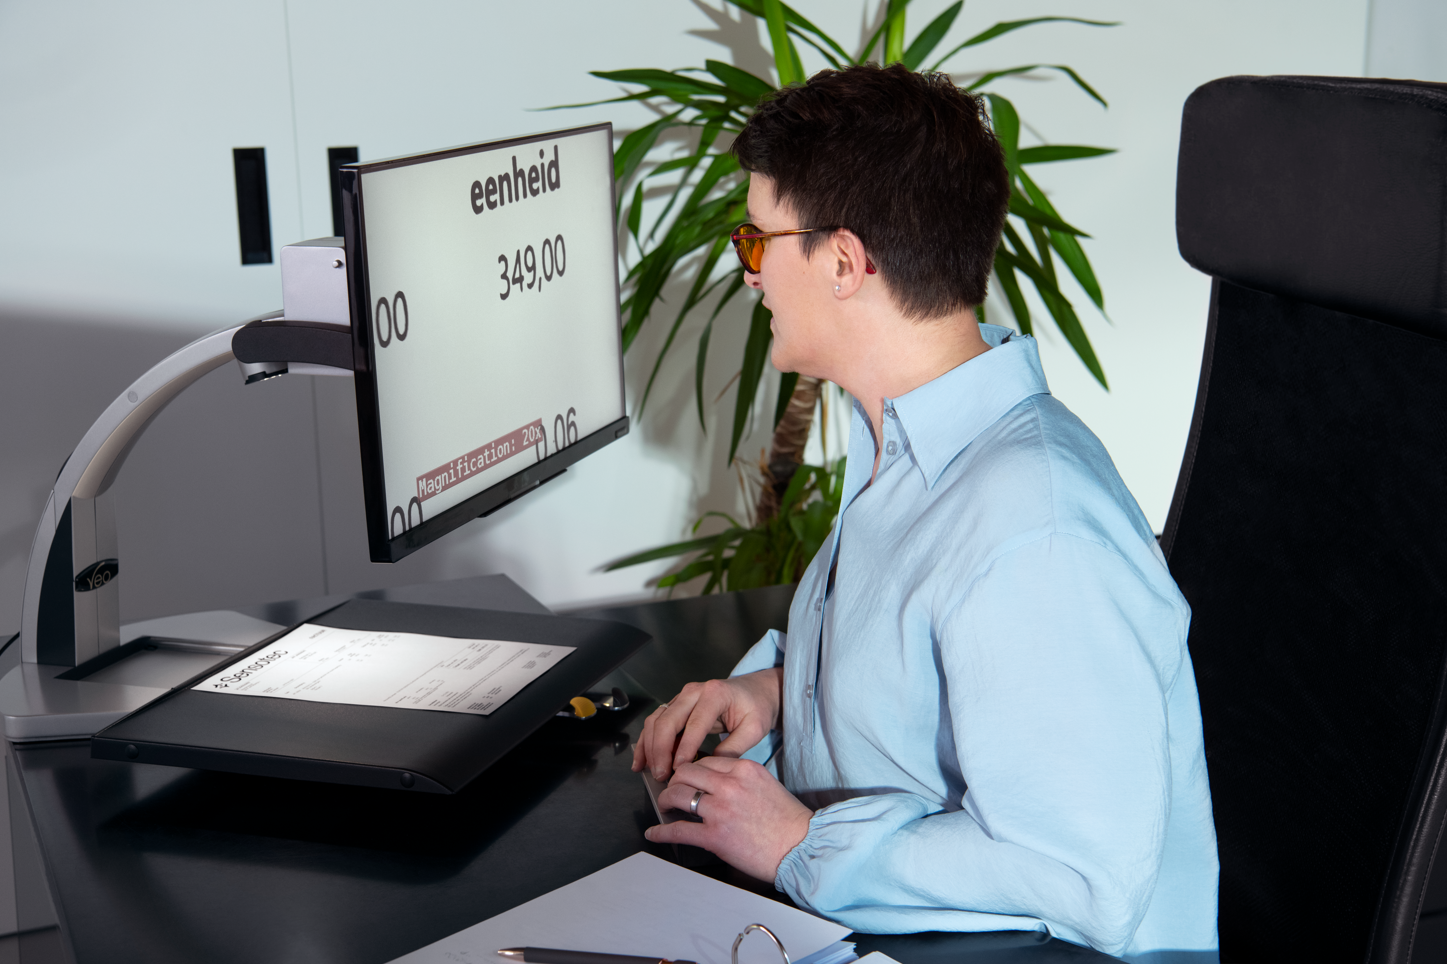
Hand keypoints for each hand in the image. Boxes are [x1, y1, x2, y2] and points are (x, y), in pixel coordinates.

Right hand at [631, 668, 782, 781]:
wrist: (756, 691)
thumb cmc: (756, 708)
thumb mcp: (754, 729)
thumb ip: (733, 748)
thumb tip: (709, 770)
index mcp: (714, 694)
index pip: (694, 723)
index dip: (684, 748)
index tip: (679, 770)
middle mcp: (694, 692)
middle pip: (667, 720)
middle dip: (661, 750)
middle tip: (662, 776)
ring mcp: (682, 697)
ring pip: (656, 720)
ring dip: (650, 747)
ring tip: (651, 772)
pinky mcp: (676, 705)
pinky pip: (656, 722)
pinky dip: (647, 741)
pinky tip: (642, 761)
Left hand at [645, 756, 812, 881]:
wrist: (801, 847)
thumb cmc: (789, 821)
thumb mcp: (766, 785)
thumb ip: (741, 779)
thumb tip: (718, 784)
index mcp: (744, 769)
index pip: (706, 760)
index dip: (692, 769)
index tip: (687, 777)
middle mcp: (729, 785)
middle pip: (686, 772)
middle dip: (674, 780)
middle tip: (672, 790)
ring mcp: (720, 810)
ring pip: (678, 795)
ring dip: (666, 800)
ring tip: (665, 807)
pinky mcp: (715, 836)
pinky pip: (678, 829)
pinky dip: (661, 831)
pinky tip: (654, 833)